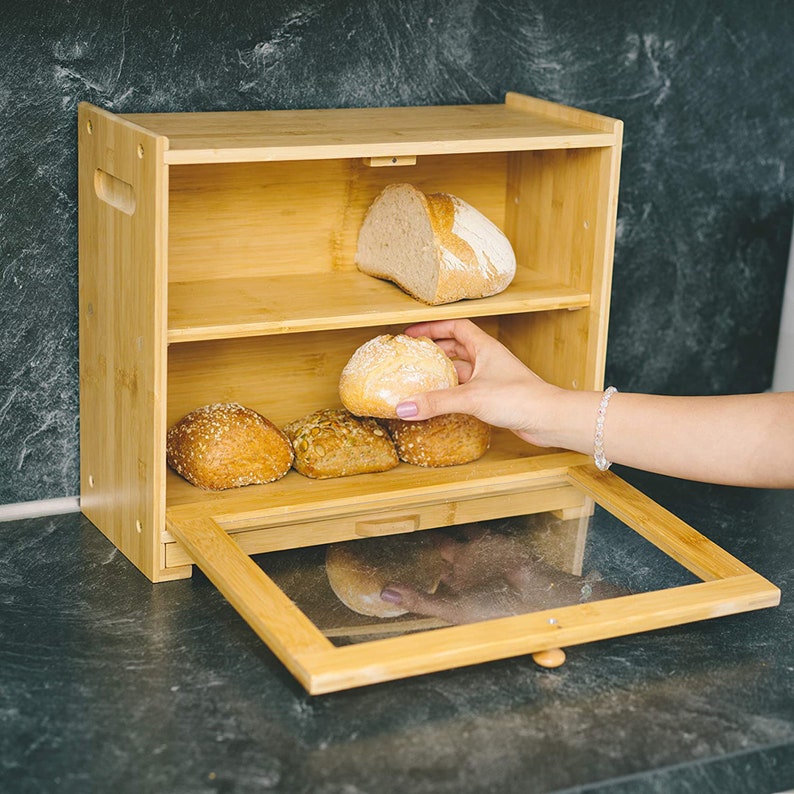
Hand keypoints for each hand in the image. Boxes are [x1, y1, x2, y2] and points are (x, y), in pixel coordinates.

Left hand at [380, 526, 625, 623]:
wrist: (533, 595)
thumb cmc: (495, 611)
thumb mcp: (452, 609)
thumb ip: (419, 599)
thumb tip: (383, 594)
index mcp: (452, 591)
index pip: (424, 580)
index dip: (407, 572)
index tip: (381, 560)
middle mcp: (461, 572)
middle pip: (434, 556)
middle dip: (419, 545)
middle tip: (392, 529)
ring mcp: (474, 555)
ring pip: (449, 537)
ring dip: (436, 527)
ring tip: (413, 512)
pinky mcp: (487, 540)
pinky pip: (469, 525)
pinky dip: (458, 516)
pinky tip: (443, 504)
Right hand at [394, 319, 561, 446]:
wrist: (548, 419)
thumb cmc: (520, 397)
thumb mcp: (471, 397)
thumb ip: (436, 402)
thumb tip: (405, 406)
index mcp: (485, 348)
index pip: (456, 327)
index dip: (433, 327)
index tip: (413, 332)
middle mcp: (488, 361)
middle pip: (456, 348)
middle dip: (434, 350)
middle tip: (413, 355)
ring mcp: (492, 379)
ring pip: (462, 371)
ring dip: (443, 374)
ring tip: (421, 378)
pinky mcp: (494, 398)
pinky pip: (467, 391)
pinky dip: (452, 394)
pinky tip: (441, 402)